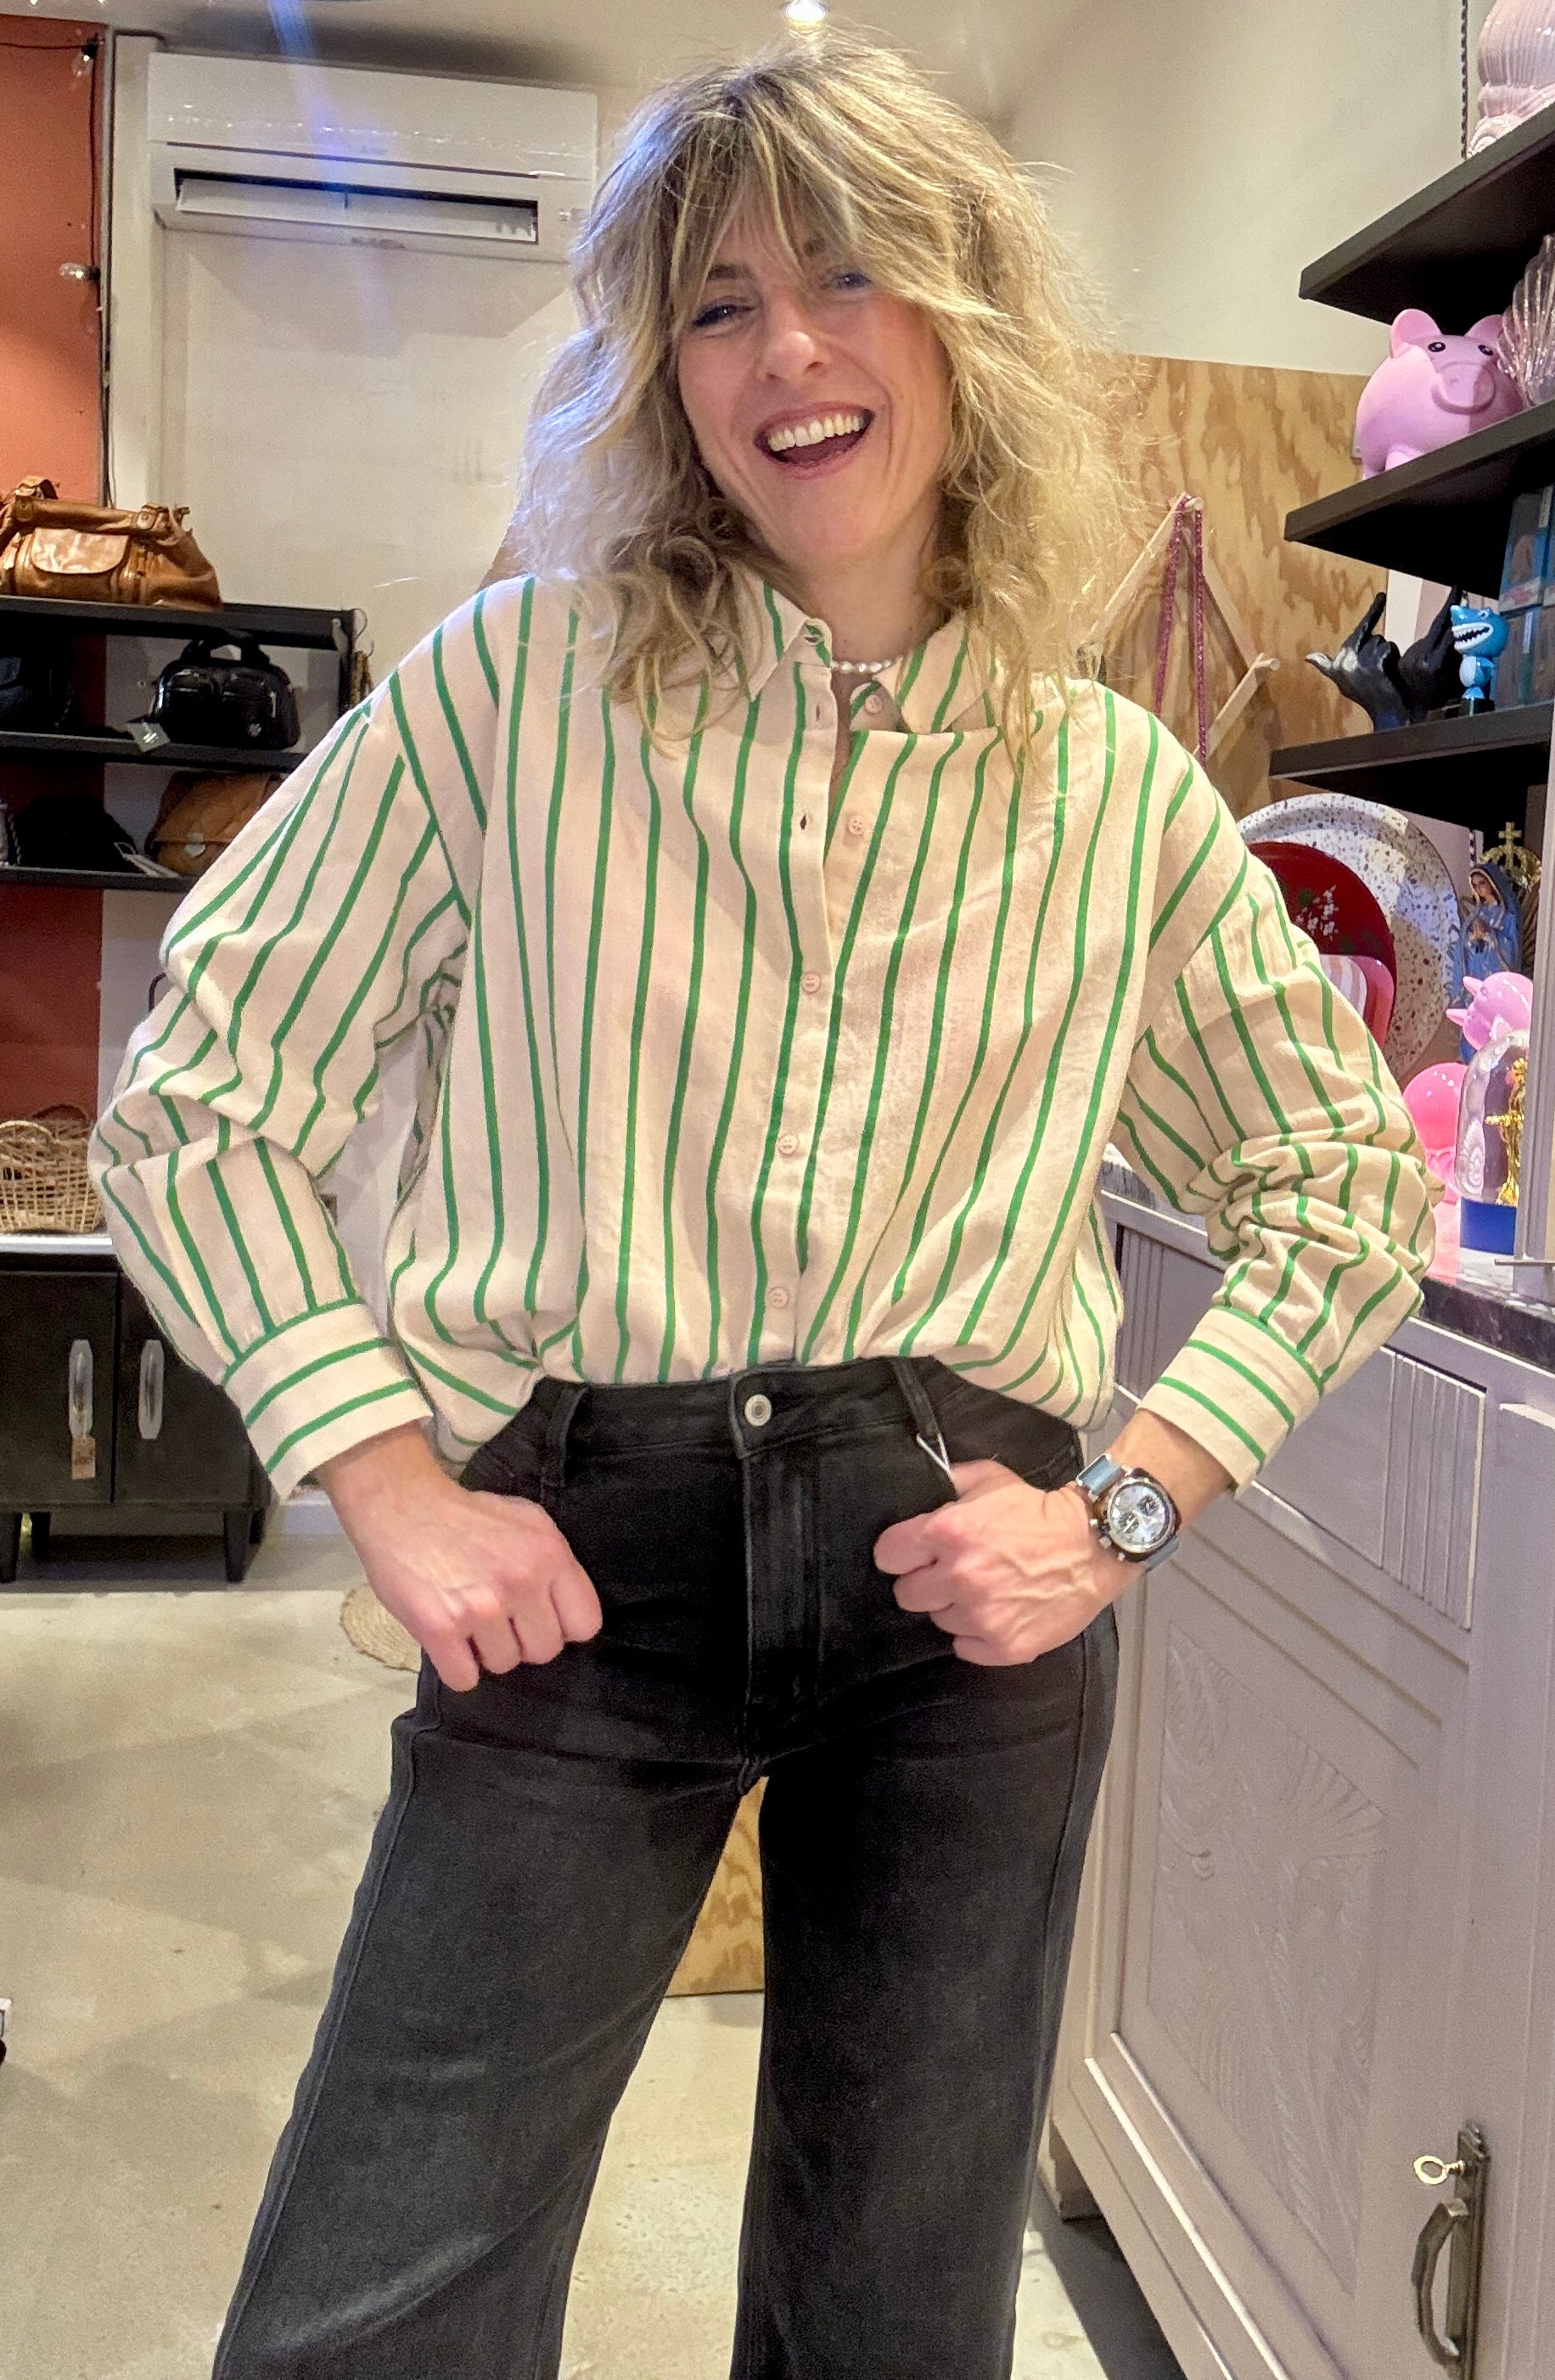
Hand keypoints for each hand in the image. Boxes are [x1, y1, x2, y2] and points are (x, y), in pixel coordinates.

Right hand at [318, 1423, 601, 1691]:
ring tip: (467, 1620)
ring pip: (503, 1665)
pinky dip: (455, 1667)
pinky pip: (464, 1679)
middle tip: (498, 1619)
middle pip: (544, 1652)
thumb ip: (553, 1563)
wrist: (402, 1506)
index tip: (540, 1618)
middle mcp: (522, 1582)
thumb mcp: (527, 1522)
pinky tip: (448, 1639)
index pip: (585, 1624)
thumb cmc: (466, 1516)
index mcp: (550, 1555)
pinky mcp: (440, 1628)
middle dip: (522, 1641)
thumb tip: (565, 1609)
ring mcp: (481, 1608)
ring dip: (485, 1651)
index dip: (562, 1626)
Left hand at [874, 1460, 1135, 1665]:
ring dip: (955, 1607)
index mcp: (949, 1532)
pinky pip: (965, 1647)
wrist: (1092, 1546)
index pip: (887, 1555)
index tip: (914, 1554)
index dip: (901, 1553)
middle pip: (906, 1594)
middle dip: (925, 1582)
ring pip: (938, 1621)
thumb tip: (920, 1486)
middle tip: (952, 1572)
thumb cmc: (1040, 1513)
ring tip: (985, 1590)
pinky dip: (977, 1634)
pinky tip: (997, 1613)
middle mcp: (960, 1577)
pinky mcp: (1004, 1646)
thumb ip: (947, 1483)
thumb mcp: (990, 1480)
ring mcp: (982, 1616)